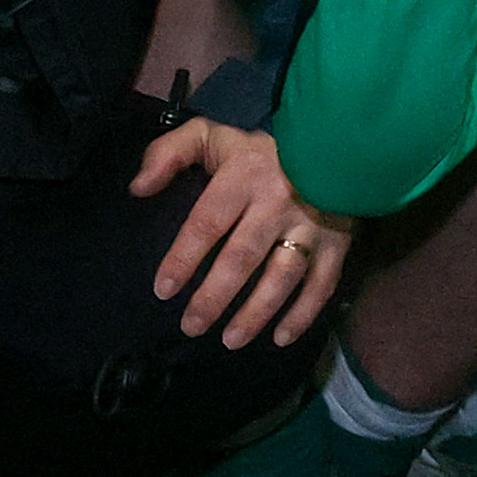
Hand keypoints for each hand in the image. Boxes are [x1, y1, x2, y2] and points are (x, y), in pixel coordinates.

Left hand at [132, 117, 346, 349]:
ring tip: (230, 340)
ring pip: (281, 277)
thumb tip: (138, 188)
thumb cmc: (261, 147)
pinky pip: (321, 283)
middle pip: (241, 258)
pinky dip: (304, 313)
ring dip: (256, 313)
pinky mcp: (337, 242)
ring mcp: (311, 226)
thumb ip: (170, 153)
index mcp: (243, 177)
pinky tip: (281, 338)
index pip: (207, 223)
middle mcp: (276, 205)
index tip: (163, 289)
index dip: (183, 258)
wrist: (337, 142)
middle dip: (214, 297)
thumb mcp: (211, 135)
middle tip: (192, 327)